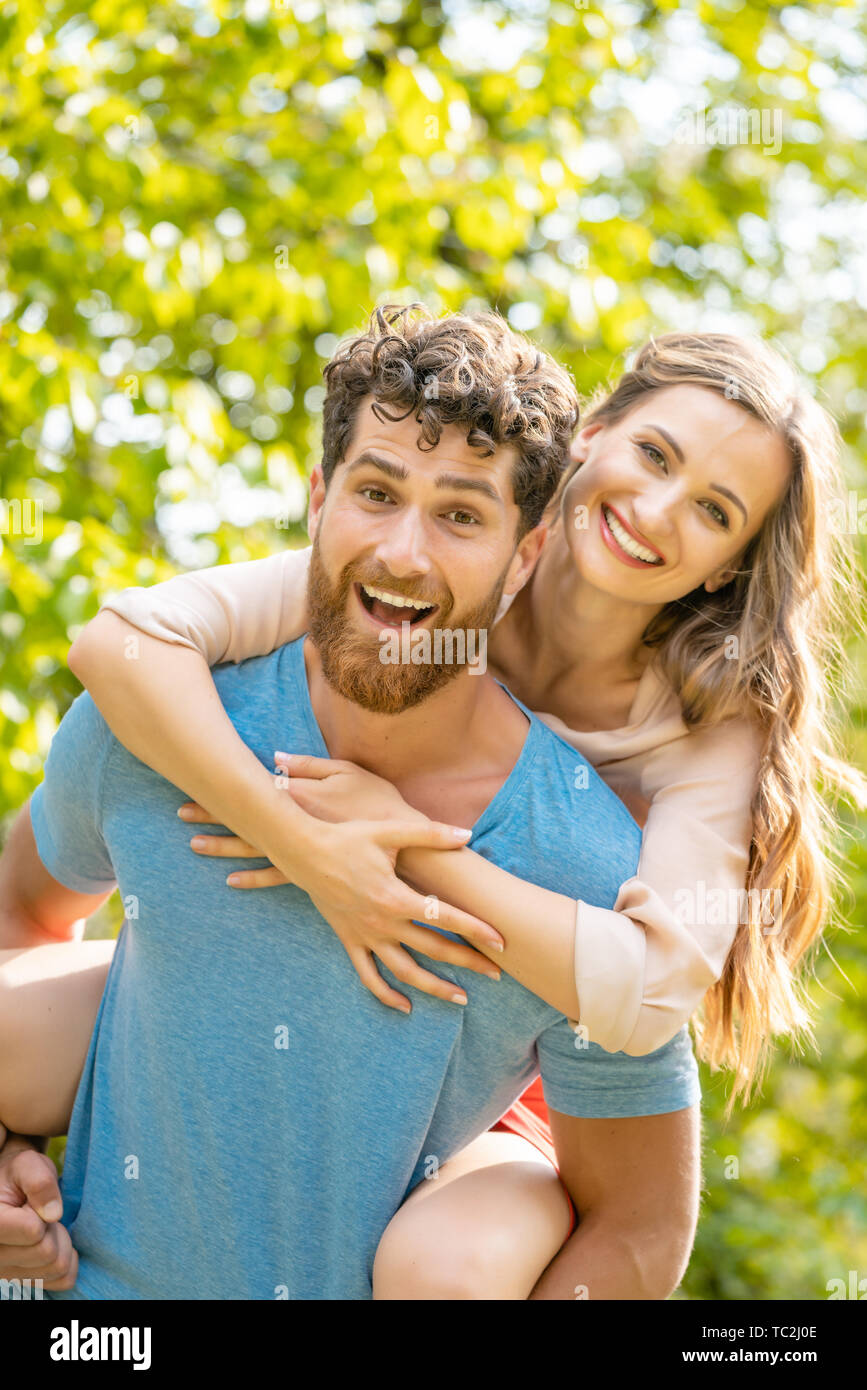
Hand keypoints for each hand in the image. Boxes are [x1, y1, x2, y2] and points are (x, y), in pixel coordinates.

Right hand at [0, 1135, 77, 1289]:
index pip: (34, 1231)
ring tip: (42, 1228)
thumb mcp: (28, 1165)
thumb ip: (40, 1182)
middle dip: (54, 1228)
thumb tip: (54, 1214)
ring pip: (56, 1268)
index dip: (42, 1211)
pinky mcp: (20, 1284)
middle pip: (47, 1253)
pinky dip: (66, 1261)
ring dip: (60, 1243)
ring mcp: (4, 1276)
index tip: (29, 1203)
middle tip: (40, 1214)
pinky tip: (51, 1243)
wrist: (7, 1194)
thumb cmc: (17, 1176)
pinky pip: (62, 1280)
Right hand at [178, 755, 504, 1012]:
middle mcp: (383, 922)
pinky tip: (405, 1006)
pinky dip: (386, 994)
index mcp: (396, 897)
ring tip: (461, 999)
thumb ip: (429, 833)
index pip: (446, 917)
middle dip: (468, 962)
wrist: (302, 851)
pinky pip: (368, 976)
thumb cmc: (347, 838)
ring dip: (434, 987)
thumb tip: (466, 836)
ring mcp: (365, 935)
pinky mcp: (349, 941)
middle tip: (497, 974)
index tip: (501, 942)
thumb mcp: (389, 831)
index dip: (476, 930)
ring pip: (404, 971)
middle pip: (434, 948)